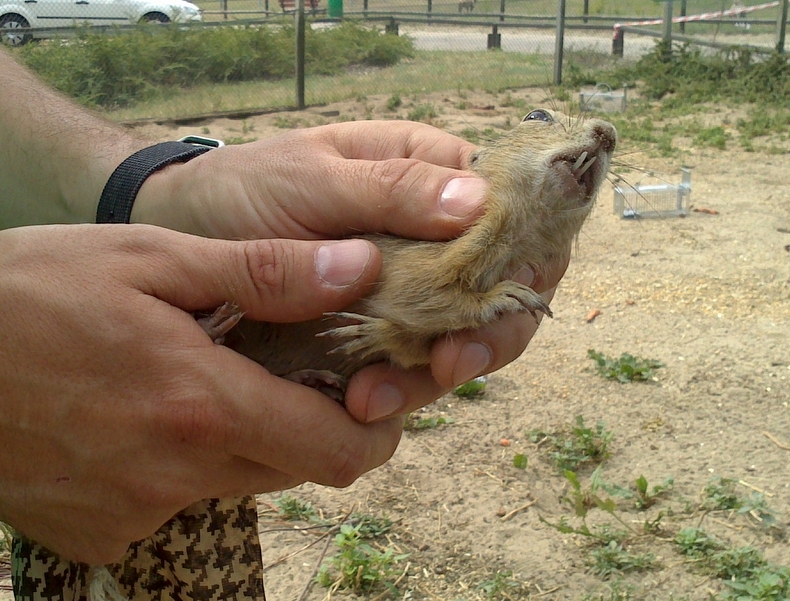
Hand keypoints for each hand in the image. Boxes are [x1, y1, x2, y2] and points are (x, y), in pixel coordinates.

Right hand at [0, 223, 402, 564]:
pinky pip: (176, 502)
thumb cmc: (28, 292)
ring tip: (207, 378)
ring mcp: (131, 514)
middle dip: (312, 427)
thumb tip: (360, 268)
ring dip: (245, 437)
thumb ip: (265, 272)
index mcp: (199, 406)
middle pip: (293, 469)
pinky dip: (184, 462)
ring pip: (237, 482)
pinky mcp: (96, 532)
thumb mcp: (151, 259)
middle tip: (291, 371)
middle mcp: (173, 476)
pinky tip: (146, 413)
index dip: (374, 429)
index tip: (372, 396)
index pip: (336, 450)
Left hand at [134, 121, 569, 422]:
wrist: (177, 234)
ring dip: (429, 376)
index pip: (514, 222)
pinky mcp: (370, 338)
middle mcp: (430, 240)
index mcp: (432, 179)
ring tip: (377, 397)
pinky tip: (359, 404)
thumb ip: (393, 188)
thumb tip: (478, 201)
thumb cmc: (246, 188)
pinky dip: (390, 391)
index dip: (524, 265)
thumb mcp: (314, 175)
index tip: (498, 306)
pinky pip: (401, 368)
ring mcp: (401, 294)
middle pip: (497, 294)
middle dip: (484, 337)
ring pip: (453, 341)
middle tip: (450, 365)